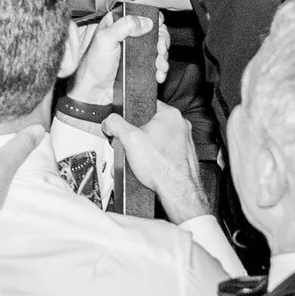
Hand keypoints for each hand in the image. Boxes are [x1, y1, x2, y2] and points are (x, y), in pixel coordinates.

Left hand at [65, 12, 167, 109]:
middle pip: (156, 31)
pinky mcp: (141, 64)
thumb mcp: (105, 39)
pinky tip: (158, 73)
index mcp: (119, 23)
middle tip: (159, 49)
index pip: (142, 14)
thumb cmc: (93, 65)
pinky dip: (162, 68)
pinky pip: (157, 63)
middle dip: (162, 41)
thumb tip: (144, 22)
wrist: (96, 90)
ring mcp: (137, 51)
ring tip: (159, 64)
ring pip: (159, 47)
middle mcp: (129, 35)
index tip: (157, 29)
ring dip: (163, 56)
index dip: (153, 20)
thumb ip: (123, 26)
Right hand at [104, 103, 210, 222]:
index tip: (127, 125)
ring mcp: (185, 140)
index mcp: (171, 114)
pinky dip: (157, 157)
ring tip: (142, 158)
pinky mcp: (184, 154)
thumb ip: (115, 124)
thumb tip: (109, 121)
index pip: (146, 104)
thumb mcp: (129, 139)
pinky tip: (152, 165)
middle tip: (133, 145)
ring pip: (158, 138)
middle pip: (150, 123)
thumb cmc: (162, 167)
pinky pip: (166, 150)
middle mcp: (181, 125)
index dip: (131, 115)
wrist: (177, 191)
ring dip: (147, 147)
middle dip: (138, 135)